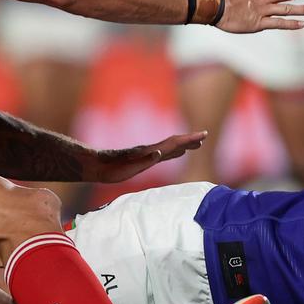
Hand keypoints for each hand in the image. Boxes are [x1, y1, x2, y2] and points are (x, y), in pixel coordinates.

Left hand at [87, 131, 207, 182]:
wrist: (98, 166)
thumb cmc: (112, 169)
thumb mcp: (129, 167)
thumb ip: (145, 160)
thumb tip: (160, 152)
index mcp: (151, 151)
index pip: (174, 143)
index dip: (189, 139)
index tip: (203, 135)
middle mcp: (152, 150)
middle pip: (175, 142)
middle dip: (190, 139)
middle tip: (205, 136)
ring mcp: (148, 154)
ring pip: (171, 147)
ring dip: (185, 145)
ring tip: (197, 144)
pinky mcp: (145, 159)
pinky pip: (165, 153)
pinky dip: (176, 152)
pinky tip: (178, 153)